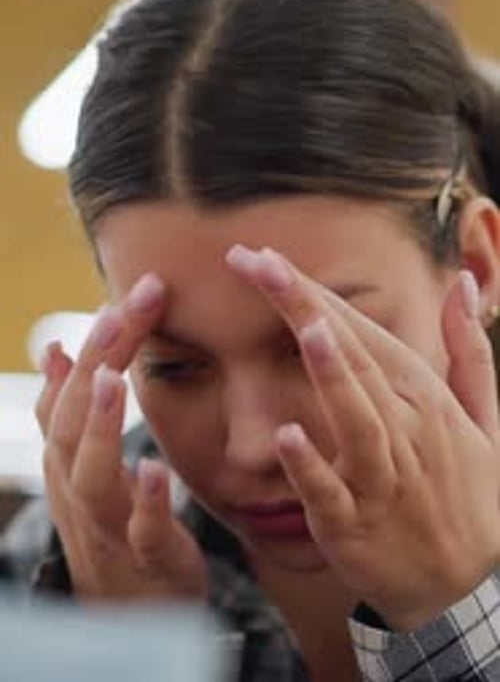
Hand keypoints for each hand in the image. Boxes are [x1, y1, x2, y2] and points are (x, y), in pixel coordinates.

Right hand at [36, 275, 206, 603]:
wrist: (127, 612)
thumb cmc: (113, 521)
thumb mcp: (88, 463)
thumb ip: (72, 412)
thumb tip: (56, 351)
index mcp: (70, 458)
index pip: (73, 390)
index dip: (94, 343)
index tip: (124, 294)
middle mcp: (78, 486)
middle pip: (74, 420)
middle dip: (98, 361)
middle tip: (123, 309)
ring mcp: (109, 525)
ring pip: (91, 477)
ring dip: (100, 427)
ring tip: (114, 379)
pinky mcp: (148, 560)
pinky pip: (142, 533)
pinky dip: (146, 502)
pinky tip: (157, 469)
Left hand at [226, 245, 499, 630]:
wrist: (463, 588)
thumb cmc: (466, 493)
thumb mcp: (483, 420)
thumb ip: (468, 349)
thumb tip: (462, 282)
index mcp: (425, 398)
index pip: (365, 331)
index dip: (316, 292)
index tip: (267, 257)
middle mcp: (406, 431)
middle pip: (353, 358)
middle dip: (304, 306)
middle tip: (257, 261)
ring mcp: (380, 480)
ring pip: (356, 419)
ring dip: (333, 374)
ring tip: (306, 325)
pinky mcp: (354, 526)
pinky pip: (331, 493)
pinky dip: (311, 466)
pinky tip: (287, 436)